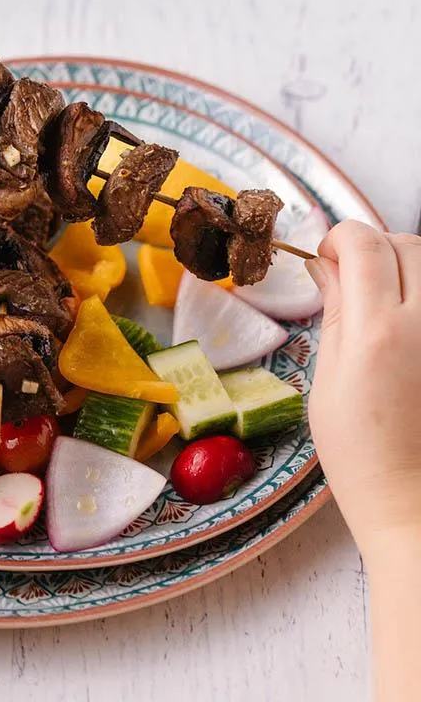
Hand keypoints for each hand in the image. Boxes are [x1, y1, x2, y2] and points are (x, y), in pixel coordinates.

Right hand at [307, 221, 420, 563]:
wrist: (414, 497)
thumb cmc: (358, 449)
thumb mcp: (328, 377)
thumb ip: (334, 311)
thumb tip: (325, 265)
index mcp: (377, 333)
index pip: (364, 245)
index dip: (340, 237)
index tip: (325, 255)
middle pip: (408, 243)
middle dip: (374, 246)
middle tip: (351, 274)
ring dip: (404, 264)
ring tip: (381, 297)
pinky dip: (420, 293)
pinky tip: (406, 319)